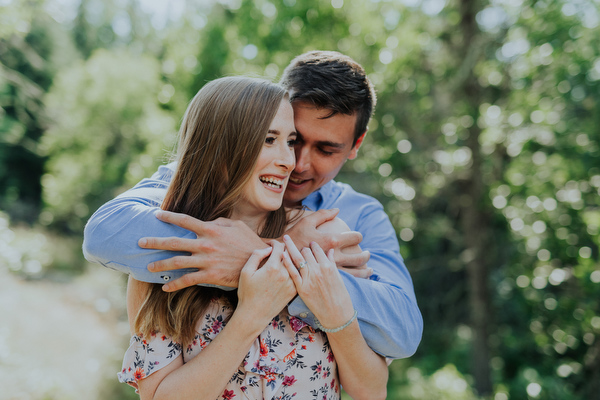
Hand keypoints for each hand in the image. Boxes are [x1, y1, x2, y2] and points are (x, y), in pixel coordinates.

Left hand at [138, 210, 267, 290]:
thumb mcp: (236, 225)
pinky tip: (165, 288)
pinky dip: (174, 284)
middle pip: (174, 242)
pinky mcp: (210, 275)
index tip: (156, 215)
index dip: (169, 217)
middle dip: (155, 242)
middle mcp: (205, 244)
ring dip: (160, 265)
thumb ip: (220, 222)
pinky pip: (187, 280)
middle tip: (140, 242)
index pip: (185, 220)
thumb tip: (208, 221)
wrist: (262, 262)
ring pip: (177, 262)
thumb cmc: (249, 242)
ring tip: (148, 267)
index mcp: (211, 229)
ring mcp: (206, 260)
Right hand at [236, 241, 296, 327]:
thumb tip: (268, 248)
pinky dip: (294, 270)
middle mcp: (284, 274)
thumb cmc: (247, 293)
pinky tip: (288, 270)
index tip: (271, 244)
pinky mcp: (294, 291)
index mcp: (272, 267)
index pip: (280, 246)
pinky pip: (298, 275)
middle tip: (278, 249)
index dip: (275, 242)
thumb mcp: (246, 272)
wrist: (254, 315)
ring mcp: (291, 283)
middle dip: (284, 249)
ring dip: (291, 259)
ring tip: (284, 258)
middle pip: (290, 254)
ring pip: (295, 264)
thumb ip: (256, 255)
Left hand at [282, 235, 354, 328]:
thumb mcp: (339, 277)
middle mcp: (318, 270)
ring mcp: (309, 279)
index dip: (312, 245)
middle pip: (306, 252)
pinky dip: (287, 261)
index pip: (317, 249)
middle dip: (302, 247)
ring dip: (291, 247)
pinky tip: (282, 253)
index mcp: (328, 266)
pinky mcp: (301, 288)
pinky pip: (292, 272)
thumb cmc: (340, 296)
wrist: (337, 315)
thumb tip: (330, 251)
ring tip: (286, 240)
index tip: (309, 243)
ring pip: (298, 258)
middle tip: (296, 245)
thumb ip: (332, 262)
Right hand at [285, 209, 370, 275]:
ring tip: (369, 269)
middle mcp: (333, 256)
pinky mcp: (325, 280)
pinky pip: (346, 281)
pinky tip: (357, 279)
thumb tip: (337, 210)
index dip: (358, 236)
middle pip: (358, 258)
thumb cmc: (293, 238)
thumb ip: (323, 214)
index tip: (359, 237)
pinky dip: (355, 280)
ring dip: (365, 270)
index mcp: (330, 241)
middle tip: (368, 254)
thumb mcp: (306, 222)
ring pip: (356, 273)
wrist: (280, 259)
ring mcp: (330, 270)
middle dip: (366, 256)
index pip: (353, 238)